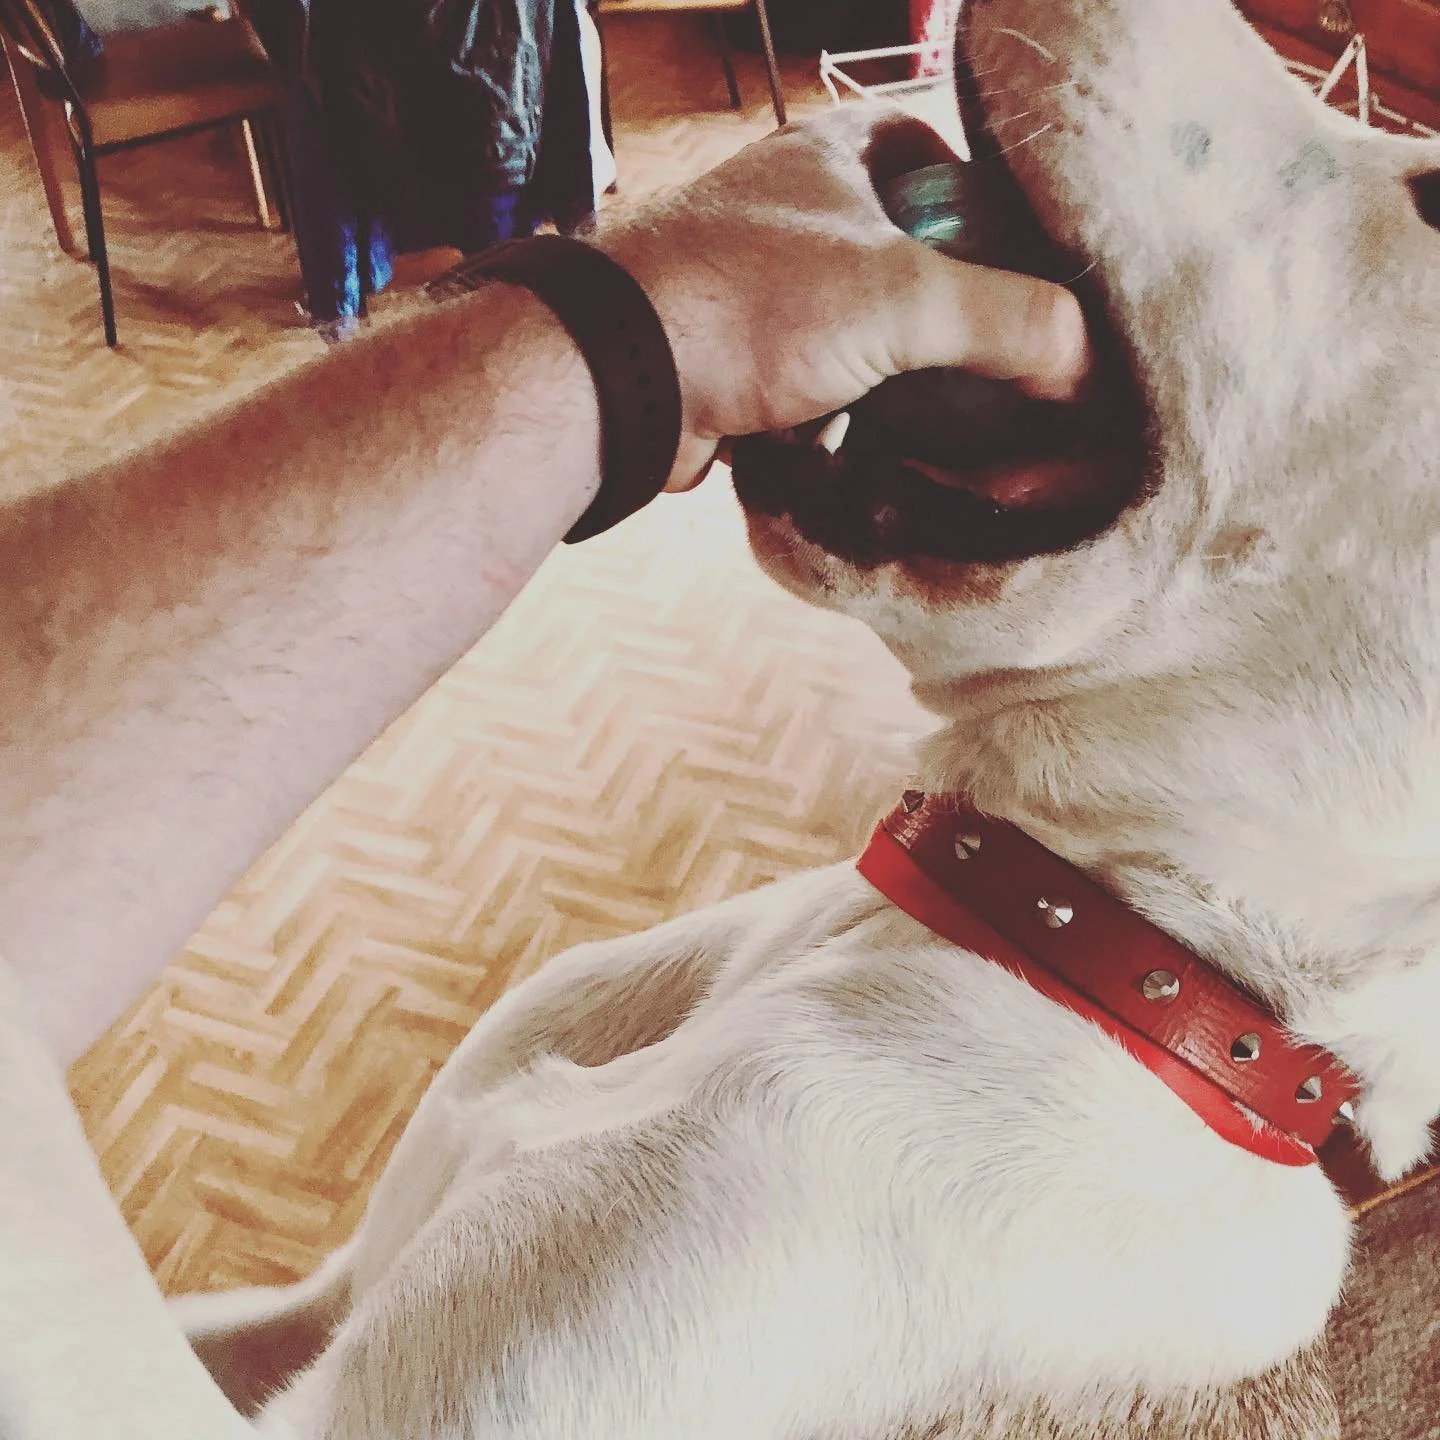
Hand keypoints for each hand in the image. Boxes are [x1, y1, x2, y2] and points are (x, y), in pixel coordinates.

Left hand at [600, 105, 1092, 489]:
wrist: (619, 381)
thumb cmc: (749, 305)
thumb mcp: (904, 299)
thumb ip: (1011, 319)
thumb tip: (1084, 358)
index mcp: (832, 157)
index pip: (933, 150)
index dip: (987, 198)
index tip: (1025, 259)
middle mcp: (792, 214)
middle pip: (904, 253)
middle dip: (948, 310)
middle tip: (998, 359)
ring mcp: (758, 289)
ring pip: (859, 328)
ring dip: (900, 374)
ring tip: (951, 416)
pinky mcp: (735, 359)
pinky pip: (817, 383)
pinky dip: (849, 414)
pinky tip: (880, 447)